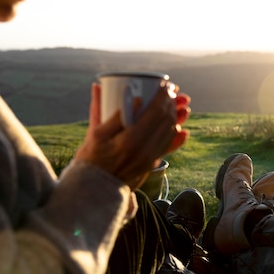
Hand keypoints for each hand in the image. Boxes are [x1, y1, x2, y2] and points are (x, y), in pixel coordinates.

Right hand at [75, 81, 190, 189]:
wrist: (96, 189)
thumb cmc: (92, 160)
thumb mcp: (94, 134)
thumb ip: (100, 110)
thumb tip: (101, 86)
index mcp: (130, 139)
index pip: (155, 112)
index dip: (163, 96)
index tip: (165, 84)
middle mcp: (145, 149)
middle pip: (166, 120)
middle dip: (171, 103)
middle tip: (171, 91)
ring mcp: (150, 158)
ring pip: (171, 132)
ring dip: (176, 116)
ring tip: (178, 104)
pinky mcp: (152, 164)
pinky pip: (169, 147)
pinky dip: (176, 136)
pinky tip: (182, 129)